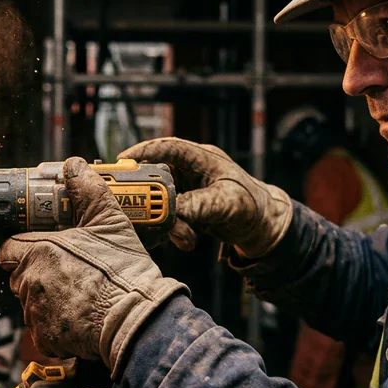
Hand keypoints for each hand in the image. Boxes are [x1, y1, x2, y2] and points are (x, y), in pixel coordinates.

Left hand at [0, 158, 186, 377]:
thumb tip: (75, 166)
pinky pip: (42, 329)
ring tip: (79, 296)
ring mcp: (36, 312)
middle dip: (38, 274)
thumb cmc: (122, 272)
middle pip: (20, 276)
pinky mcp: (46, 338)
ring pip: (31, 303)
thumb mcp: (109, 220)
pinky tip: (79, 316)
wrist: (135, 317)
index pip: (9, 248)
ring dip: (47, 300)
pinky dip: (56, 326)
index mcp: (39, 250)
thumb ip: (88, 190)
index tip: (39, 250)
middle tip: (68, 273)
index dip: (23, 248)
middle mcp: (31, 281)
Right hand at [119, 138, 292, 258]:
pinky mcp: (188, 207)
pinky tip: (183, 240)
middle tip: (137, 209)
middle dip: (148, 195)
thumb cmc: (253, 206)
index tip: (122, 160)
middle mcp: (192, 171)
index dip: (143, 151)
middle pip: (157, 175)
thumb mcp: (226, 205)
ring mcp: (189, 190)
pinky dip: (171, 229)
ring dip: (165, 219)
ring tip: (181, 236)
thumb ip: (198, 206)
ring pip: (161, 199)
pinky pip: (169, 215)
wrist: (265, 228)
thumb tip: (171, 212)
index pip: (168, 147)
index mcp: (203, 159)